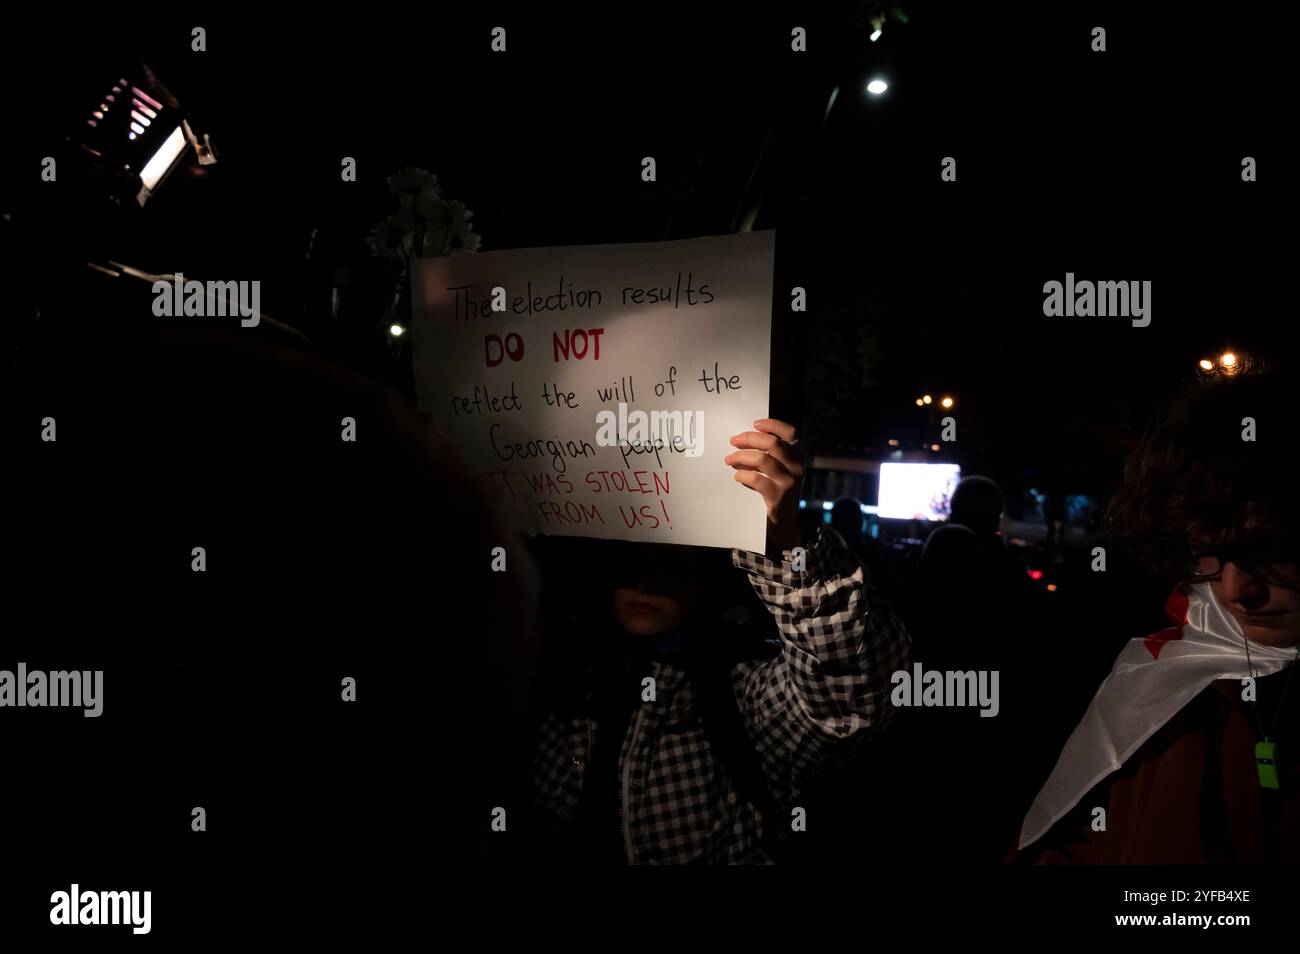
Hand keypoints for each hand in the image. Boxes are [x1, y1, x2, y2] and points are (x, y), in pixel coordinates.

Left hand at [725, 418, 804, 557]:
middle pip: (772, 443)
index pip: (791, 433)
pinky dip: (743, 475)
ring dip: (741, 456)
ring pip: (762, 459)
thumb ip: (770, 454)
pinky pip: (756, 479)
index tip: (755, 424)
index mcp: (797, 456)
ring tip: (729, 459)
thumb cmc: (778, 490)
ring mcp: (788, 481)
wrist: (786, 521)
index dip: (772, 425)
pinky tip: (737, 476)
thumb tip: (744, 439)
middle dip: (749, 438)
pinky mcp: (778, 496)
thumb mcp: (781, 470)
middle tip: (734, 441)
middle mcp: (796, 467)